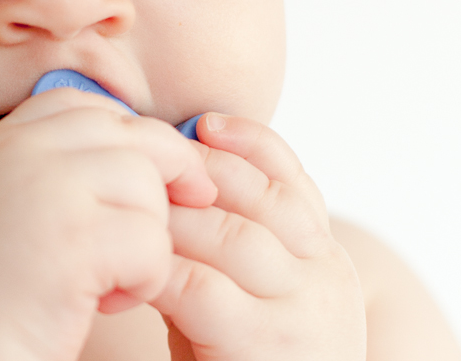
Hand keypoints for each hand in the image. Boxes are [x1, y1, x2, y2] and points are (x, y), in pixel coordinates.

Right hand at [0, 88, 216, 360]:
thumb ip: (38, 167)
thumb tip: (127, 148)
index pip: (83, 105)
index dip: (128, 133)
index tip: (151, 168)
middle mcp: (19, 151)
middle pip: (130, 131)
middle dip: (171, 166)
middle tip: (195, 198)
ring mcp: (47, 188)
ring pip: (147, 183)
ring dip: (149, 234)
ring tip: (115, 277)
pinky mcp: (74, 240)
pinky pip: (150, 240)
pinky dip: (146, 277)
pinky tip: (110, 303)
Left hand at [153, 115, 365, 360]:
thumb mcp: (255, 298)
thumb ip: (233, 246)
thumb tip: (176, 180)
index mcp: (326, 257)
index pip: (294, 180)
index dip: (250, 143)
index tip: (206, 122)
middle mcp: (326, 277)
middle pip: (263, 198)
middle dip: (202, 170)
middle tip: (147, 156)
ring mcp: (305, 314)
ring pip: (234, 234)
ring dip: (177, 212)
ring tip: (134, 200)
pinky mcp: (269, 350)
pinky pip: (204, 290)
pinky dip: (164, 266)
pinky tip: (137, 260)